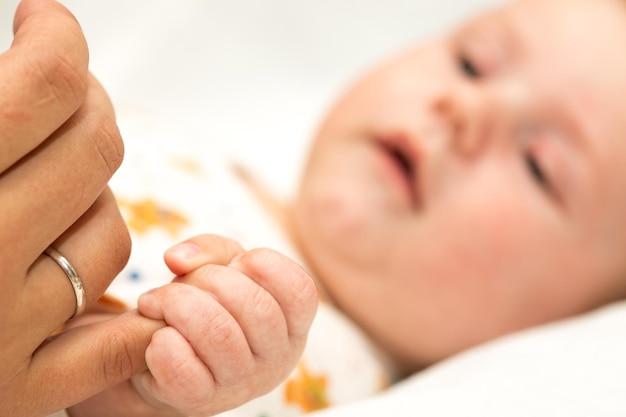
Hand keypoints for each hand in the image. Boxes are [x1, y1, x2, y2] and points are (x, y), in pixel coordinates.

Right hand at [0, 1, 148, 414]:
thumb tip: (27, 51)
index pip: (46, 86)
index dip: (59, 38)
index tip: (46, 23)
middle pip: (94, 151)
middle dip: (88, 105)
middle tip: (63, 91)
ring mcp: (1, 336)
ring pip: (110, 232)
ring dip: (92, 196)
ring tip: (51, 181)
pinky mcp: (18, 395)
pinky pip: (115, 341)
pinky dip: (122, 309)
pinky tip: (90, 271)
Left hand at [132, 234, 316, 415]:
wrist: (168, 361)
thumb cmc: (207, 306)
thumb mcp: (221, 268)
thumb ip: (209, 249)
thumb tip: (179, 260)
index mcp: (292, 324)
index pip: (300, 291)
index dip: (265, 265)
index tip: (236, 264)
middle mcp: (276, 358)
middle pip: (257, 308)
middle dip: (209, 279)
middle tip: (180, 282)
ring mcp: (241, 384)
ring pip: (219, 335)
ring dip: (177, 305)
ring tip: (157, 302)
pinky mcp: (201, 402)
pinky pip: (184, 373)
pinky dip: (163, 346)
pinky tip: (158, 337)